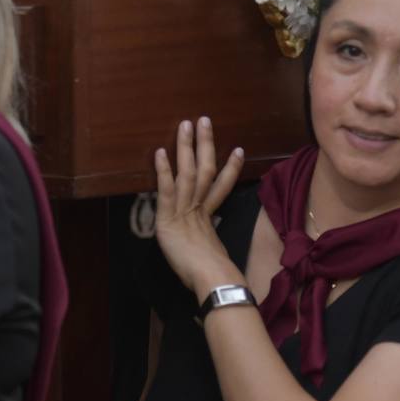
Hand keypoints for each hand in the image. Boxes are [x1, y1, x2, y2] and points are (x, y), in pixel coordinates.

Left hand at [153, 117, 244, 294]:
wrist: (212, 280)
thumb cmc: (213, 274)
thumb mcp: (212, 255)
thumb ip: (211, 245)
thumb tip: (214, 250)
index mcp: (208, 218)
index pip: (221, 187)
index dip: (230, 168)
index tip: (238, 150)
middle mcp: (198, 210)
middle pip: (205, 170)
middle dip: (205, 144)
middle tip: (204, 120)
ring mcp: (184, 212)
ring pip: (188, 173)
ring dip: (186, 147)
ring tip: (186, 124)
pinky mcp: (169, 220)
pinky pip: (167, 191)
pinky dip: (164, 171)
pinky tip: (161, 152)